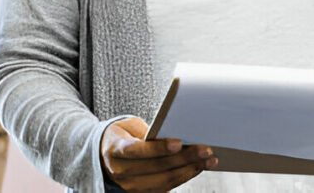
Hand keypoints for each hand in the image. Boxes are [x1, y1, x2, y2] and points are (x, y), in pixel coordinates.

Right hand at [100, 116, 216, 191]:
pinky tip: (198, 168)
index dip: (159, 148)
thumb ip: (149, 132)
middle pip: (157, 168)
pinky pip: (166, 188)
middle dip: (184, 158)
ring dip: (189, 170)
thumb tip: (178, 133)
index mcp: (116, 150)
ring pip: (165, 181)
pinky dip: (184, 177)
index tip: (179, 142)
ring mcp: (131, 186)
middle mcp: (121, 171)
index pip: (138, 151)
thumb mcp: (129, 127)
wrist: (104, 154)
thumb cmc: (123, 135)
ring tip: (208, 160)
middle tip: (206, 149)